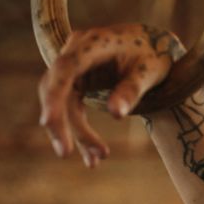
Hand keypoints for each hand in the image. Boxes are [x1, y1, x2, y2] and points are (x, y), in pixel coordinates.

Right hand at [37, 23, 182, 167]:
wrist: (155, 46)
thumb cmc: (154, 55)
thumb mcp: (150, 71)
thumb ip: (132, 90)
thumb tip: (116, 115)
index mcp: (92, 43)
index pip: (64, 68)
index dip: (53, 95)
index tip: (48, 122)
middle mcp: (76, 52)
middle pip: (54, 87)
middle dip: (58, 122)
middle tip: (65, 153)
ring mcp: (74, 68)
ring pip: (63, 104)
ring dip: (77, 133)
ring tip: (96, 160)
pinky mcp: (78, 82)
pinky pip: (72, 109)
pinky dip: (81, 132)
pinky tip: (92, 157)